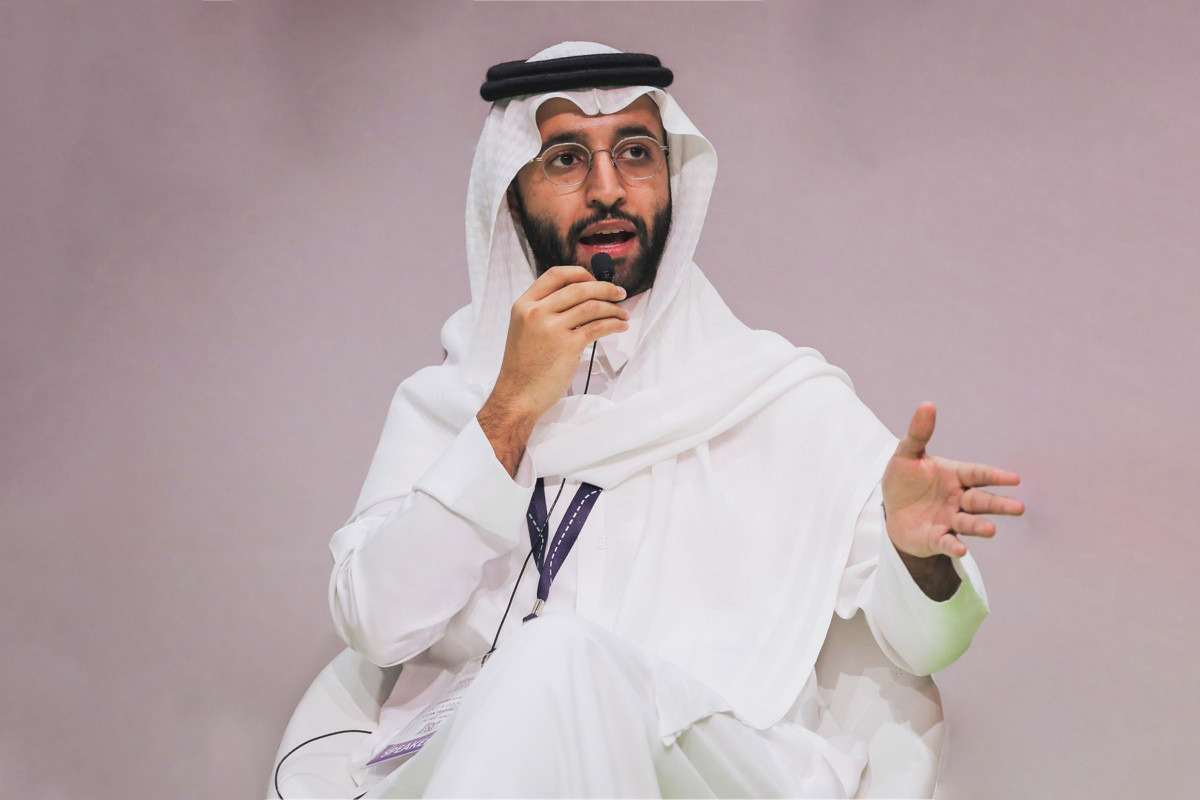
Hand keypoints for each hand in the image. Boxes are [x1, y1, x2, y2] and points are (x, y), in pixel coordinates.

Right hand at [488, 265, 628, 420]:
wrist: (518, 394)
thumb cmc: (523, 366)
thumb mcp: (524, 328)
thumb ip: (543, 311)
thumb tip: (578, 300)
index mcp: (524, 305)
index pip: (556, 275)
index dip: (580, 273)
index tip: (595, 280)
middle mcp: (537, 312)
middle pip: (578, 288)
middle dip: (604, 288)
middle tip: (619, 293)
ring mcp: (552, 328)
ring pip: (591, 306)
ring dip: (613, 308)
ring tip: (623, 314)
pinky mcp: (568, 345)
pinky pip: (598, 327)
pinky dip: (613, 324)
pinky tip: (620, 326)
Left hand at [882, 402, 1024, 558]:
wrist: (892, 512)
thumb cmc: (905, 481)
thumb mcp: (906, 455)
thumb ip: (918, 434)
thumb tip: (927, 404)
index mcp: (955, 476)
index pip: (978, 474)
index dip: (994, 476)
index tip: (1014, 479)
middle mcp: (958, 499)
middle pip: (981, 501)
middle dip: (999, 505)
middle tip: (1018, 508)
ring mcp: (949, 520)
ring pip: (968, 523)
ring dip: (979, 526)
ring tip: (991, 529)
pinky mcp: (937, 539)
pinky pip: (947, 543)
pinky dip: (954, 546)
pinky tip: (961, 549)